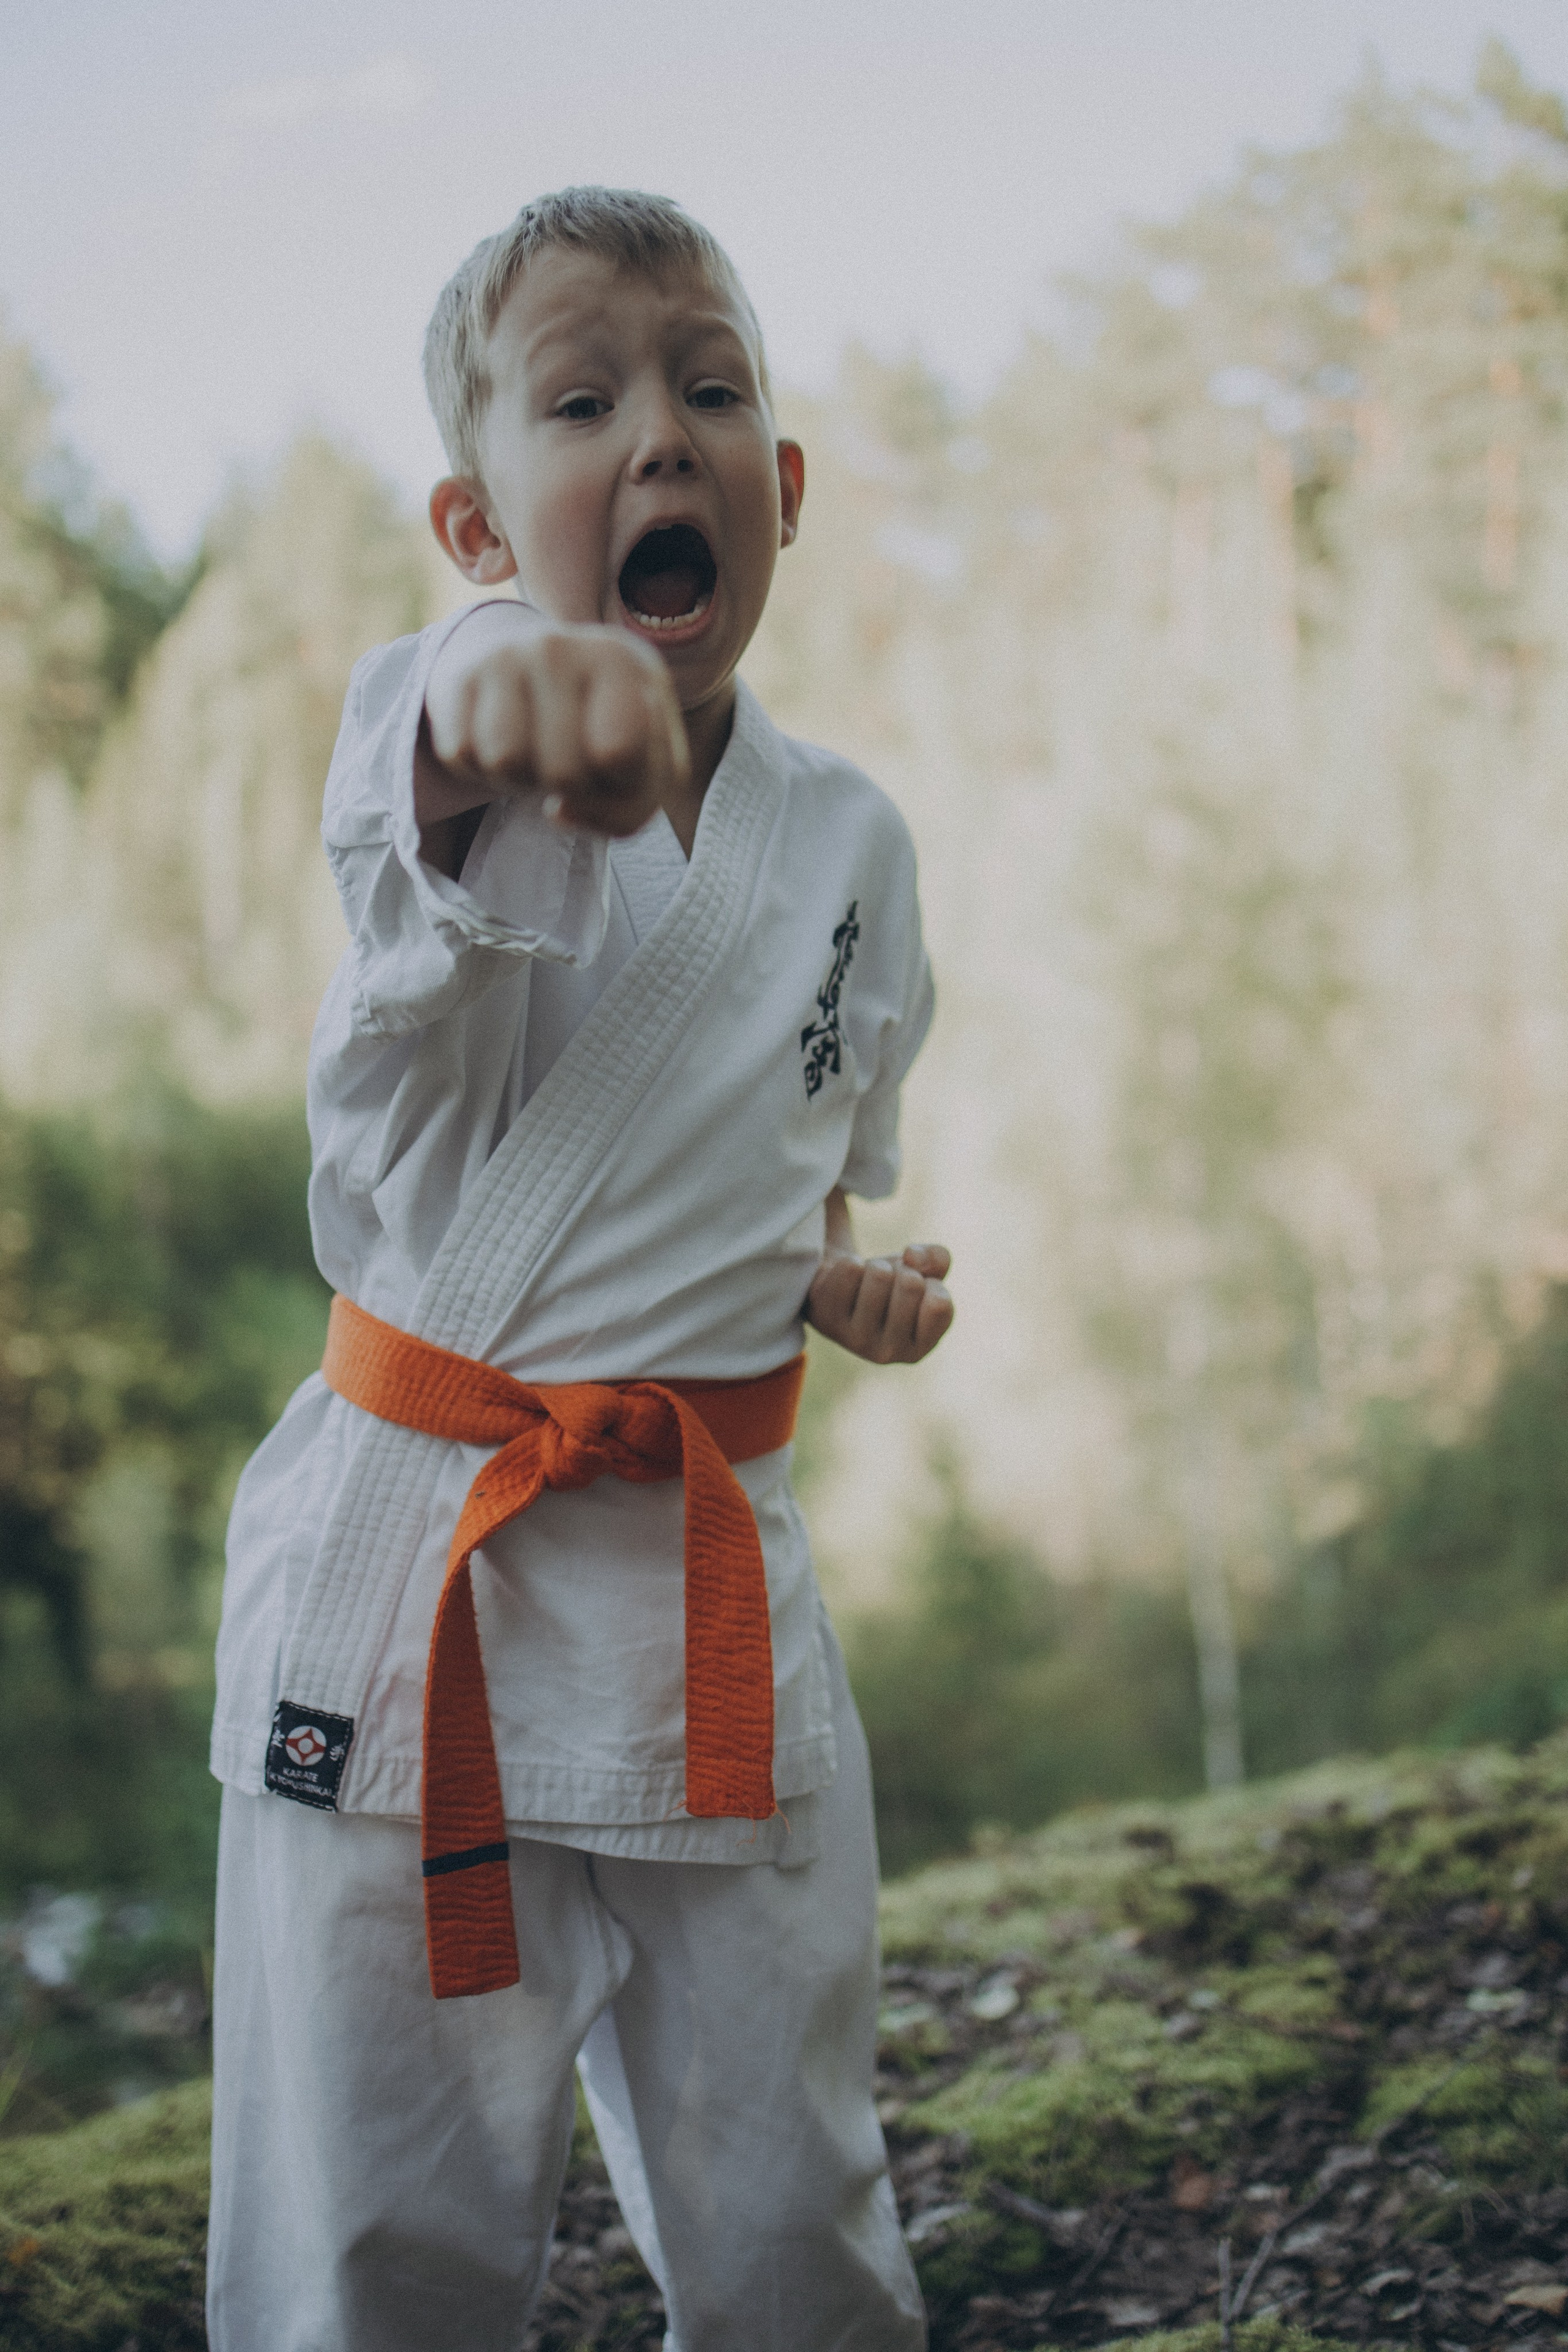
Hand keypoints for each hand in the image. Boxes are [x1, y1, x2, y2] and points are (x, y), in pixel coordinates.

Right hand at [418, 603, 688, 852]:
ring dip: (522, 780)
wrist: (532, 668)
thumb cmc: (603, 729)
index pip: (619, 753)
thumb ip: (628, 810)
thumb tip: (559, 812)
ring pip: (505, 763)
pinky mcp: (459, 679)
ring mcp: (503, 658)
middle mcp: (559, 647)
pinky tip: (504, 741)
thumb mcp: (642, 765)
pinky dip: (482, 768)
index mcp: (620, 660)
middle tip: (572, 761)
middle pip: (562, 772)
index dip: (619, 784)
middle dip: (570, 788)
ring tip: (538, 753)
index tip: (618, 766)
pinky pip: (462, 755)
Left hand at [806, 1239, 953, 1364]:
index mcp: (919, 1347)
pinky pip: (850, 1269)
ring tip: (867, 1284)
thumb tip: (911, 1256)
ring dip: (876, 1267)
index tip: (917, 1291)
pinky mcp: (827, 1317)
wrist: (843, 1286)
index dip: (930, 1282)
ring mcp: (855, 1339)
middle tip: (888, 1286)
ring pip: (880, 1275)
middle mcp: (888, 1352)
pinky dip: (850, 1263)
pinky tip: (845, 1282)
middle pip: (911, 1284)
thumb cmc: (892, 1285)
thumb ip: (939, 1259)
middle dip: (902, 1271)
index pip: (940, 1303)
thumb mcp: (927, 1273)